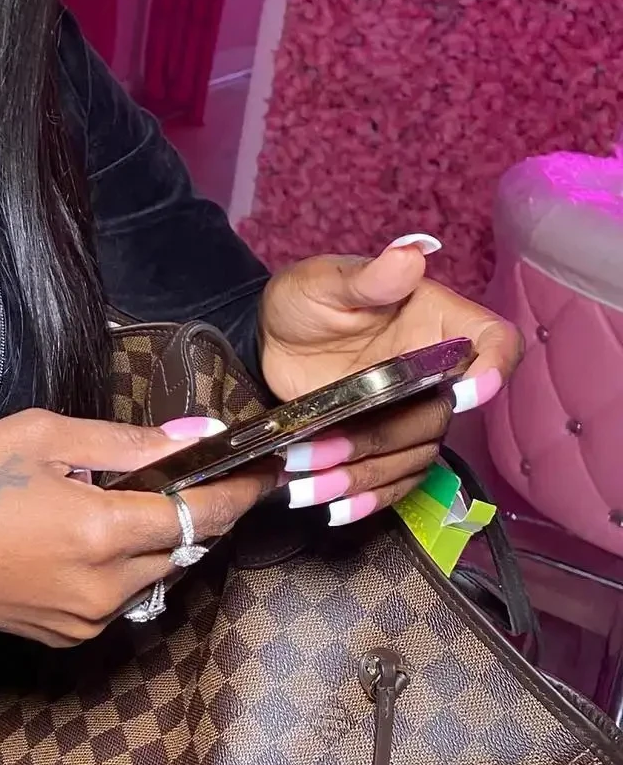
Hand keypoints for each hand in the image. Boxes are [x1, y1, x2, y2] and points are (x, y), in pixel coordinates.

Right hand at [0, 409, 277, 652]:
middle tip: (196, 469)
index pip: (202, 514)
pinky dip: (123, 564)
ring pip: (155, 574)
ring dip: (158, 537)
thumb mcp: (40, 436)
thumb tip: (195, 438)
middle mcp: (106, 588)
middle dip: (200, 509)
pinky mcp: (66, 638)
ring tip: (126, 495)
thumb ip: (124, 441)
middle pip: (185, 547)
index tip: (266, 468)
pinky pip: (120, 596)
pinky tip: (86, 532)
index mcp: (103, 532)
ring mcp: (87, 620)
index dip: (241, 491)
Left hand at [258, 233, 522, 523]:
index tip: (461, 394)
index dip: (491, 370)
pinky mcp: (388, 441)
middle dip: (382, 438)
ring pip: (415, 455)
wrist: (269, 340)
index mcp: (437, 321)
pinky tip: (335, 508)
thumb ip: (366, 278)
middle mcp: (436, 369)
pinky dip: (368, 498)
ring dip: (364, 476)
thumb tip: (407, 255)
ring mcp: (414, 409)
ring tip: (308, 485)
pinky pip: (397, 479)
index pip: (495, 341)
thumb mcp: (324, 281)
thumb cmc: (304, 300)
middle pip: (441, 416)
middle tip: (322, 448)